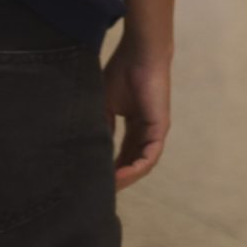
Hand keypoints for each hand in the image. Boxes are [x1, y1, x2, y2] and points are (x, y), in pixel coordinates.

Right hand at [105, 32, 170, 189]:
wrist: (139, 54)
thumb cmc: (122, 73)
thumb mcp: (104, 106)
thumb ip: (100, 127)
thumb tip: (87, 151)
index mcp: (133, 126)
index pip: (122, 154)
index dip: (108, 169)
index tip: (91, 180)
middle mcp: (146, 132)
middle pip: (131, 164)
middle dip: (116, 179)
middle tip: (96, 192)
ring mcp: (154, 132)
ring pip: (141, 165)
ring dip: (124, 179)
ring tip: (106, 189)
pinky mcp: (160, 129)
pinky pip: (150, 157)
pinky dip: (135, 169)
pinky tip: (119, 177)